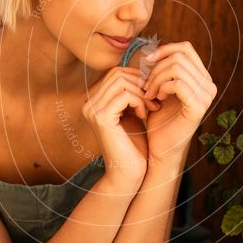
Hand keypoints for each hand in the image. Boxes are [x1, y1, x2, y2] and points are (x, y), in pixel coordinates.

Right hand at [82, 66, 153, 188]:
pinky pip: (124, 94)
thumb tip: (145, 69)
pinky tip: (143, 115)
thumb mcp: (133, 112)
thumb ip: (133, 92)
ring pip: (121, 81)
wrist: (130, 173)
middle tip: (154, 100)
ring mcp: (92, 110)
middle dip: (141, 83)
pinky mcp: (101, 117)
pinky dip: (139, 102)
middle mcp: (88, 103)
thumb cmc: (135, 145)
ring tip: (151, 108)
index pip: (116, 73)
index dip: (138, 78)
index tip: (152, 95)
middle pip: (117, 73)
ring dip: (142, 93)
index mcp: (94, 100)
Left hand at [140, 41, 217, 161]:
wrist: (159, 148)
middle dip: (156, 68)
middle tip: (145, 85)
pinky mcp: (198, 108)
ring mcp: (206, 97)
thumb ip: (162, 68)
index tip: (146, 62)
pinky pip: (178, 83)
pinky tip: (156, 99)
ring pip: (177, 68)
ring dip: (156, 78)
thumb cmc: (157, 119)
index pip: (185, 48)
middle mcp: (209, 86)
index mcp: (202, 78)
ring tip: (149, 93)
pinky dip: (162, 87)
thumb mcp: (160, 88)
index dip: (164, 49)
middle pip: (179, 56)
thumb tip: (153, 48)